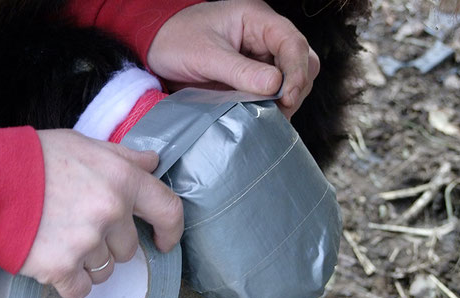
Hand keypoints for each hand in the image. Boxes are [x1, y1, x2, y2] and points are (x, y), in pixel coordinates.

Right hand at [19, 129, 182, 297]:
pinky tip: (55, 261)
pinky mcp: (61, 267)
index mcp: (122, 180)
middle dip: (111, 243)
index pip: (168, 210)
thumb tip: (153, 164)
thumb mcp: (85, 146)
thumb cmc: (36, 160)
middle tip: (81, 226)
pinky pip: (81, 288)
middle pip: (129, 248)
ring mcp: (86, 242)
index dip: (171, 230)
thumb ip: (125, 157)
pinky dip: (71, 281)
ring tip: (63, 239)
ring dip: (91, 262)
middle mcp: (110, 212)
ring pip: (106, 270)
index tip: (165, 241)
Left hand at [147, 0, 318, 118]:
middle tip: (280, 111)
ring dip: (286, 99)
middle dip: (296, 87)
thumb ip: (240, 70)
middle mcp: (265, 36)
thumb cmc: (176, 39)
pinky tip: (264, 115)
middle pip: (302, 60)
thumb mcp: (205, 55)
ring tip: (270, 116)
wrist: (157, 47)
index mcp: (256, 20)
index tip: (287, 97)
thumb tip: (275, 86)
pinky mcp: (253, 75)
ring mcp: (261, 56)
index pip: (293, 43)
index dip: (296, 71)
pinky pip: (274, 90)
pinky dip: (273, 104)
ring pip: (292, 78)